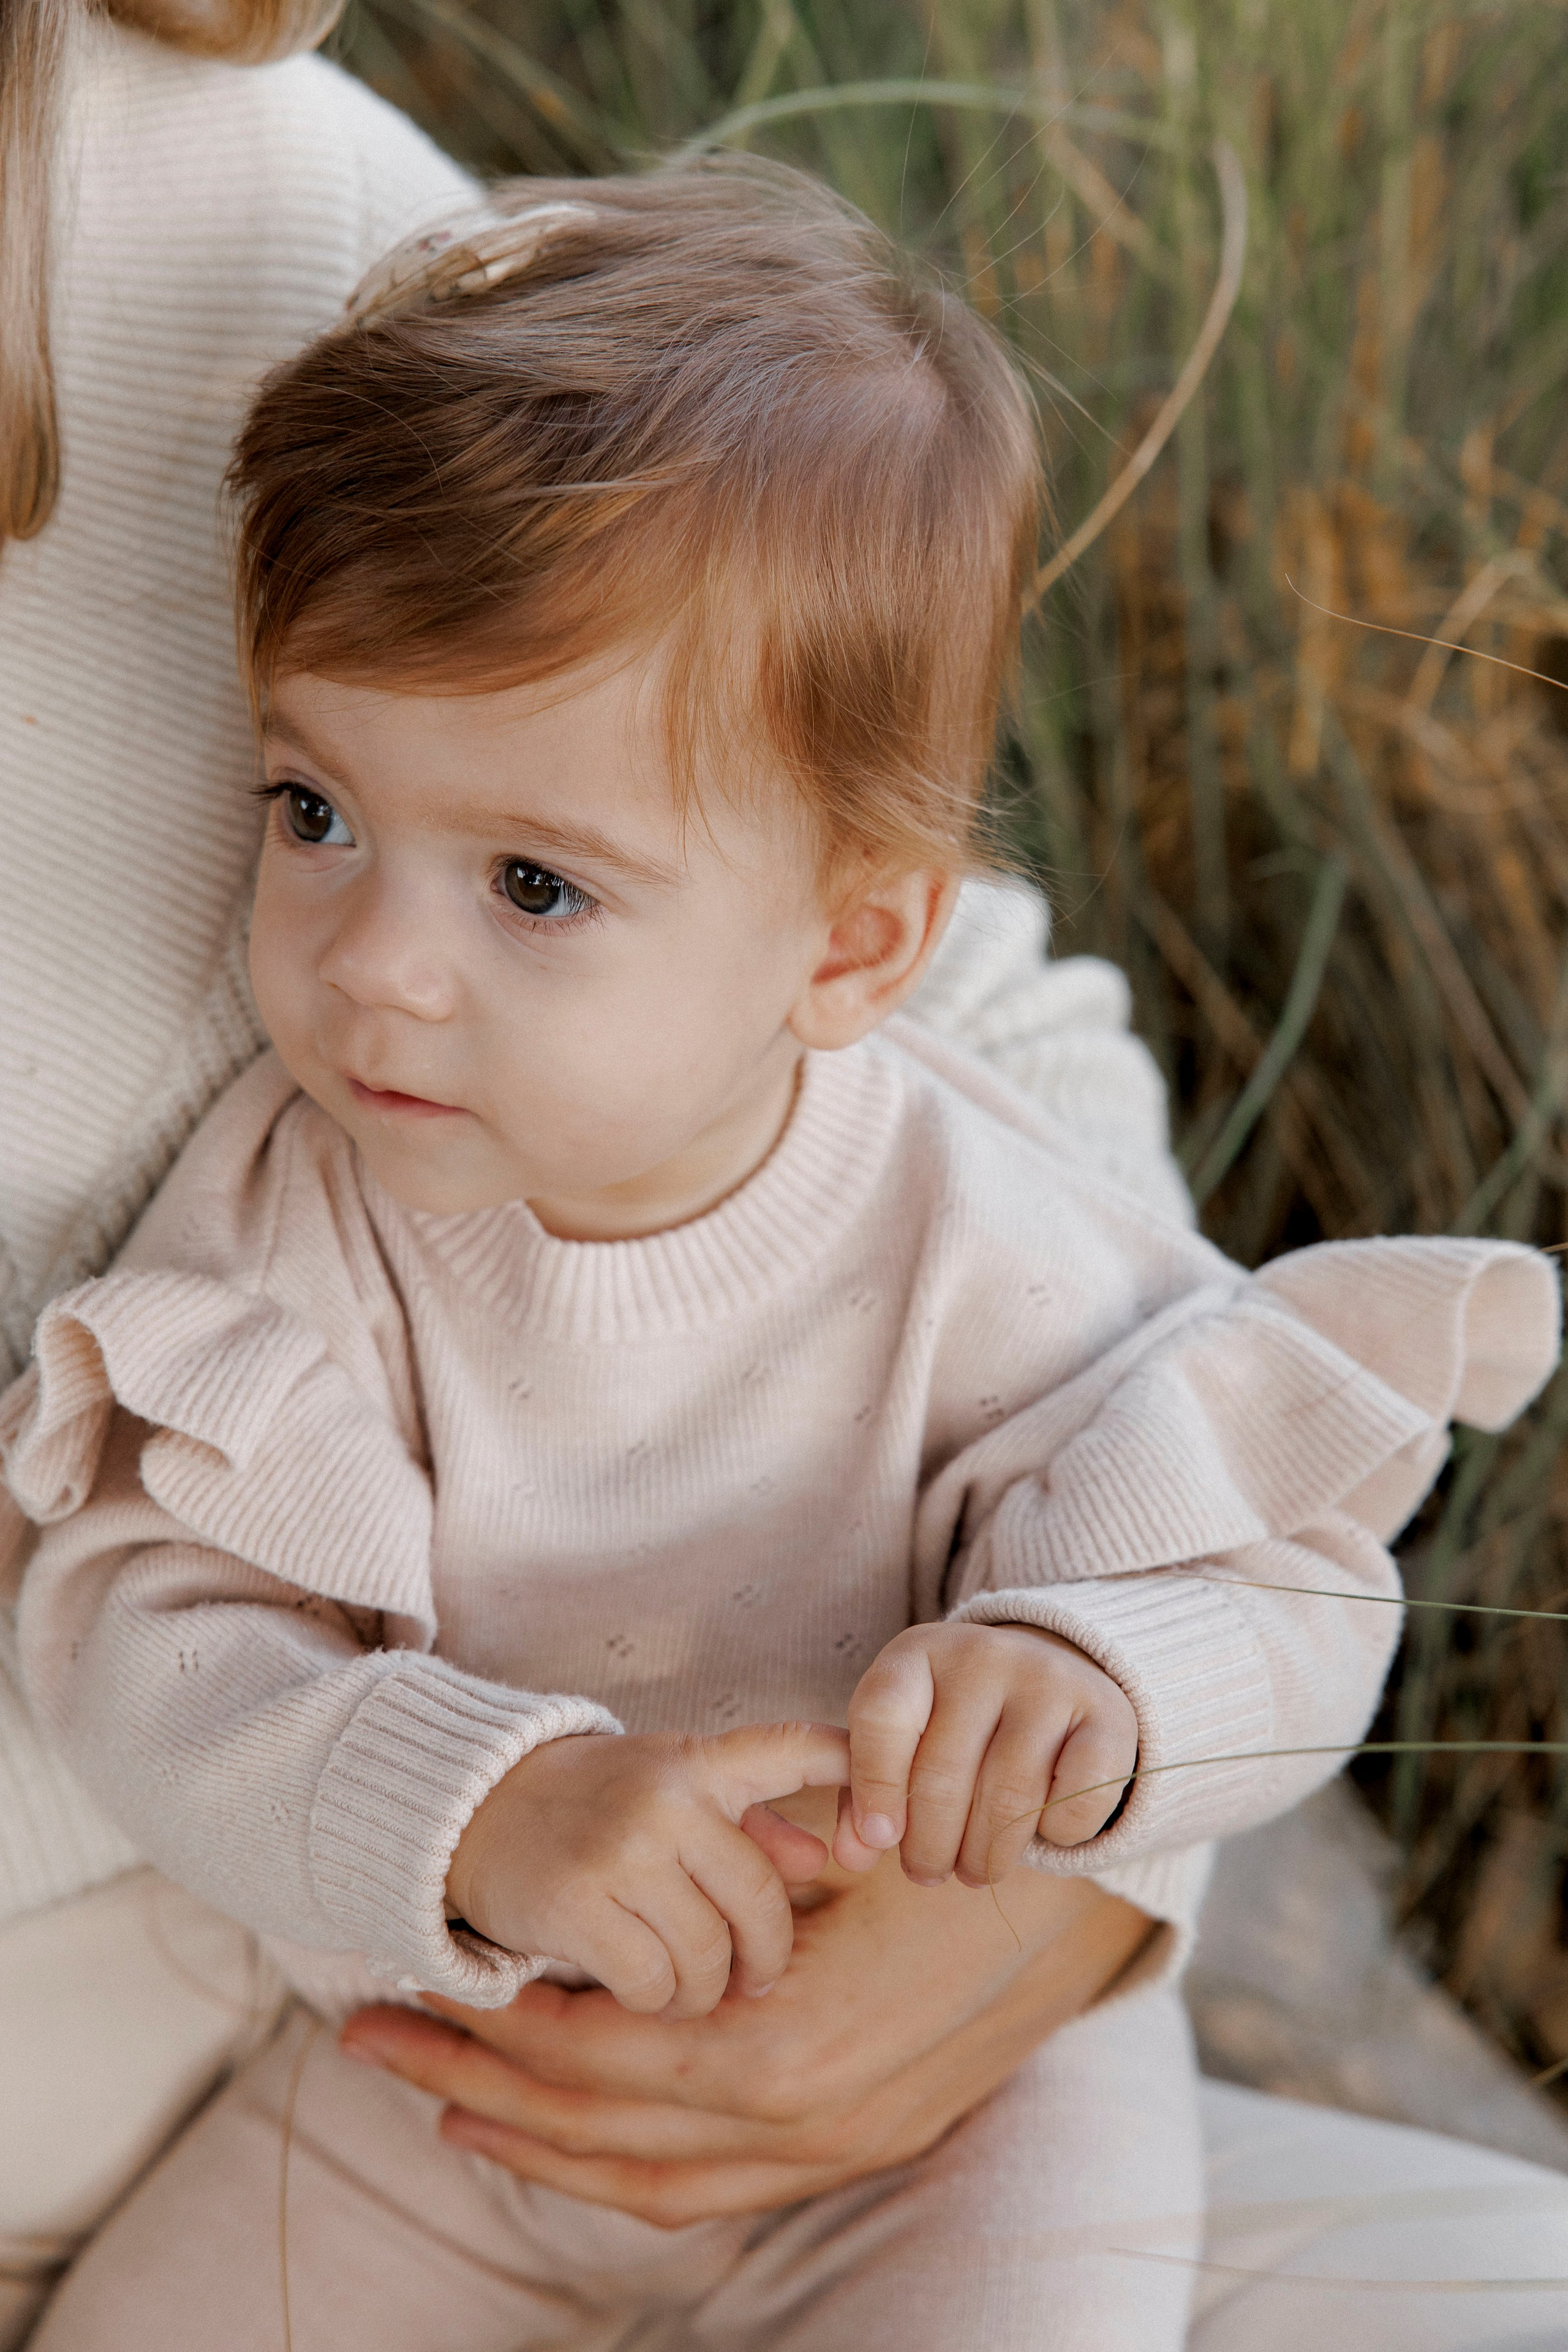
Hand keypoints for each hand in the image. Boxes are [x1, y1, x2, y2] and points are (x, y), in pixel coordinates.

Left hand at [343, 1842, 1152, 2224]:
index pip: (595, 2054)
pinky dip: (620, 2174)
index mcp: (784, 2045)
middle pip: (593, 2126)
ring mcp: (825, 2153)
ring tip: (443, 2103)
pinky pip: (706, 2195)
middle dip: (471, 2081)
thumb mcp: (837, 1846)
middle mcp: (795, 2123)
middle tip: (372, 2037)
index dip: (492, 2023)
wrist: (1079, 1905)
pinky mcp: (847, 2153)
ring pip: (640, 2181)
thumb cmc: (950, 1852)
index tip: (412, 1982)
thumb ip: (732, 1885)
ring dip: (533, 2145)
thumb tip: (609, 1900)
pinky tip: (565, 2146)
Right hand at [445, 1721, 847, 2018]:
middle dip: (765, 1954)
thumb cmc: (598, 1803)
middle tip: (754, 1976)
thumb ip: (754, 1818)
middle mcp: (667, 1797)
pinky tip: (649, 1990)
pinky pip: (652, 1981)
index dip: (857, 1778)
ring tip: (692, 1986)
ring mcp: (620, 1850)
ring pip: (708, 1953)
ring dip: (706, 1988)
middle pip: (761, 1899)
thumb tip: (822, 1856)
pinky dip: (658, 1999)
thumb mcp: (675, 1789)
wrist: (478, 1809)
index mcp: (701, 1759)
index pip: (797, 1749)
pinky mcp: (575, 1904)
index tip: (885, 1837)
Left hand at [830, 1621, 1137, 1885]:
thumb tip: (853, 1857)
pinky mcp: (1107, 1716)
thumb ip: (865, 1795)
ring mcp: (1049, 1681)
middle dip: (929, 1846)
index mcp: (918, 1651)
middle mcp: (984, 1655)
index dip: (874, 1788)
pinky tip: (1038, 1834)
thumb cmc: (955, 1722)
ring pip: (1008, 1798)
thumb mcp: (902, 1738)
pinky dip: (1054, 1837)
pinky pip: (1075, 1802)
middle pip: (943, 1775)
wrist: (1050, 1676)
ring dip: (985, 1856)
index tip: (880, 1840)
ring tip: (973, 1869)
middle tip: (927, 1872)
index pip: (882, 1717)